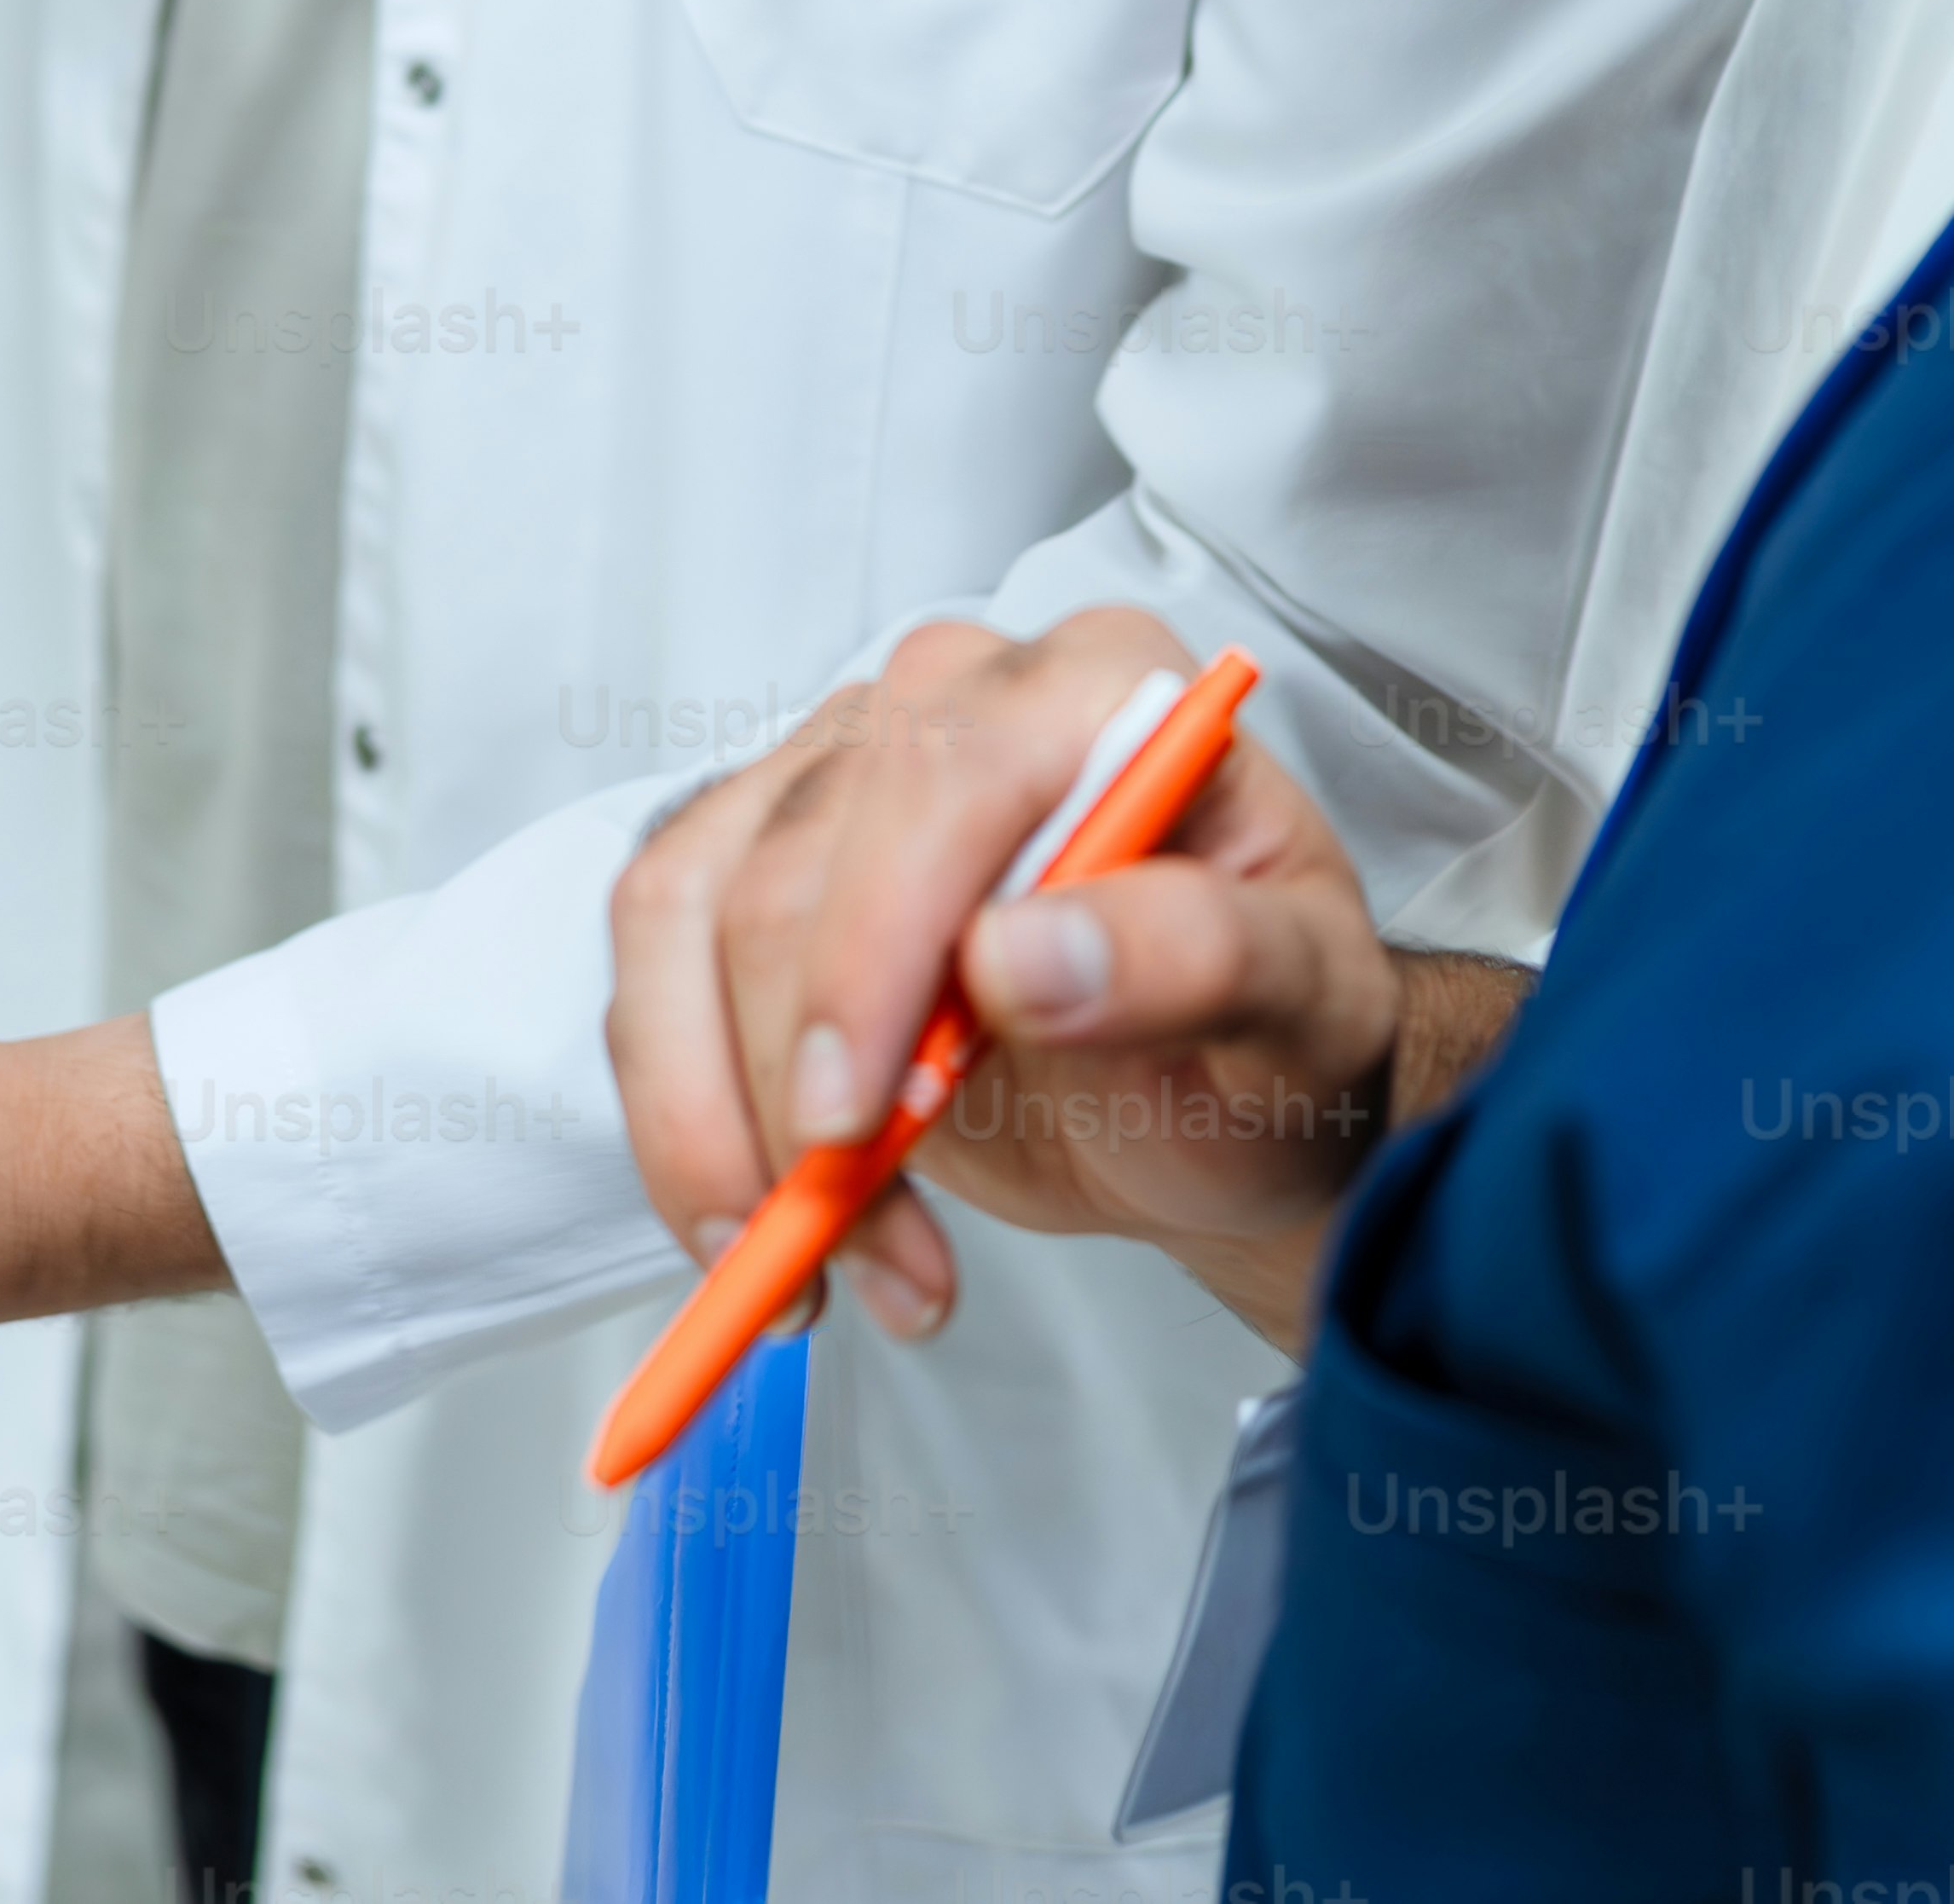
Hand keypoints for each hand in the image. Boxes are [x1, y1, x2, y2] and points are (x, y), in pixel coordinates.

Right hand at [600, 607, 1442, 1358]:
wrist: (1215, 1100)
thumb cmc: (1266, 1040)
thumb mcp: (1301, 1017)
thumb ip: (1199, 960)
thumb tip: (1019, 953)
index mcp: (1099, 686)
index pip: (941, 780)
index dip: (872, 950)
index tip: (853, 1123)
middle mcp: (951, 697)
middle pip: (792, 863)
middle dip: (797, 1078)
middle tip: (855, 1242)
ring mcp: (835, 770)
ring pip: (686, 916)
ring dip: (717, 1119)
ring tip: (816, 1268)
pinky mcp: (754, 859)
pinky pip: (652, 975)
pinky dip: (686, 1123)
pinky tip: (768, 1232)